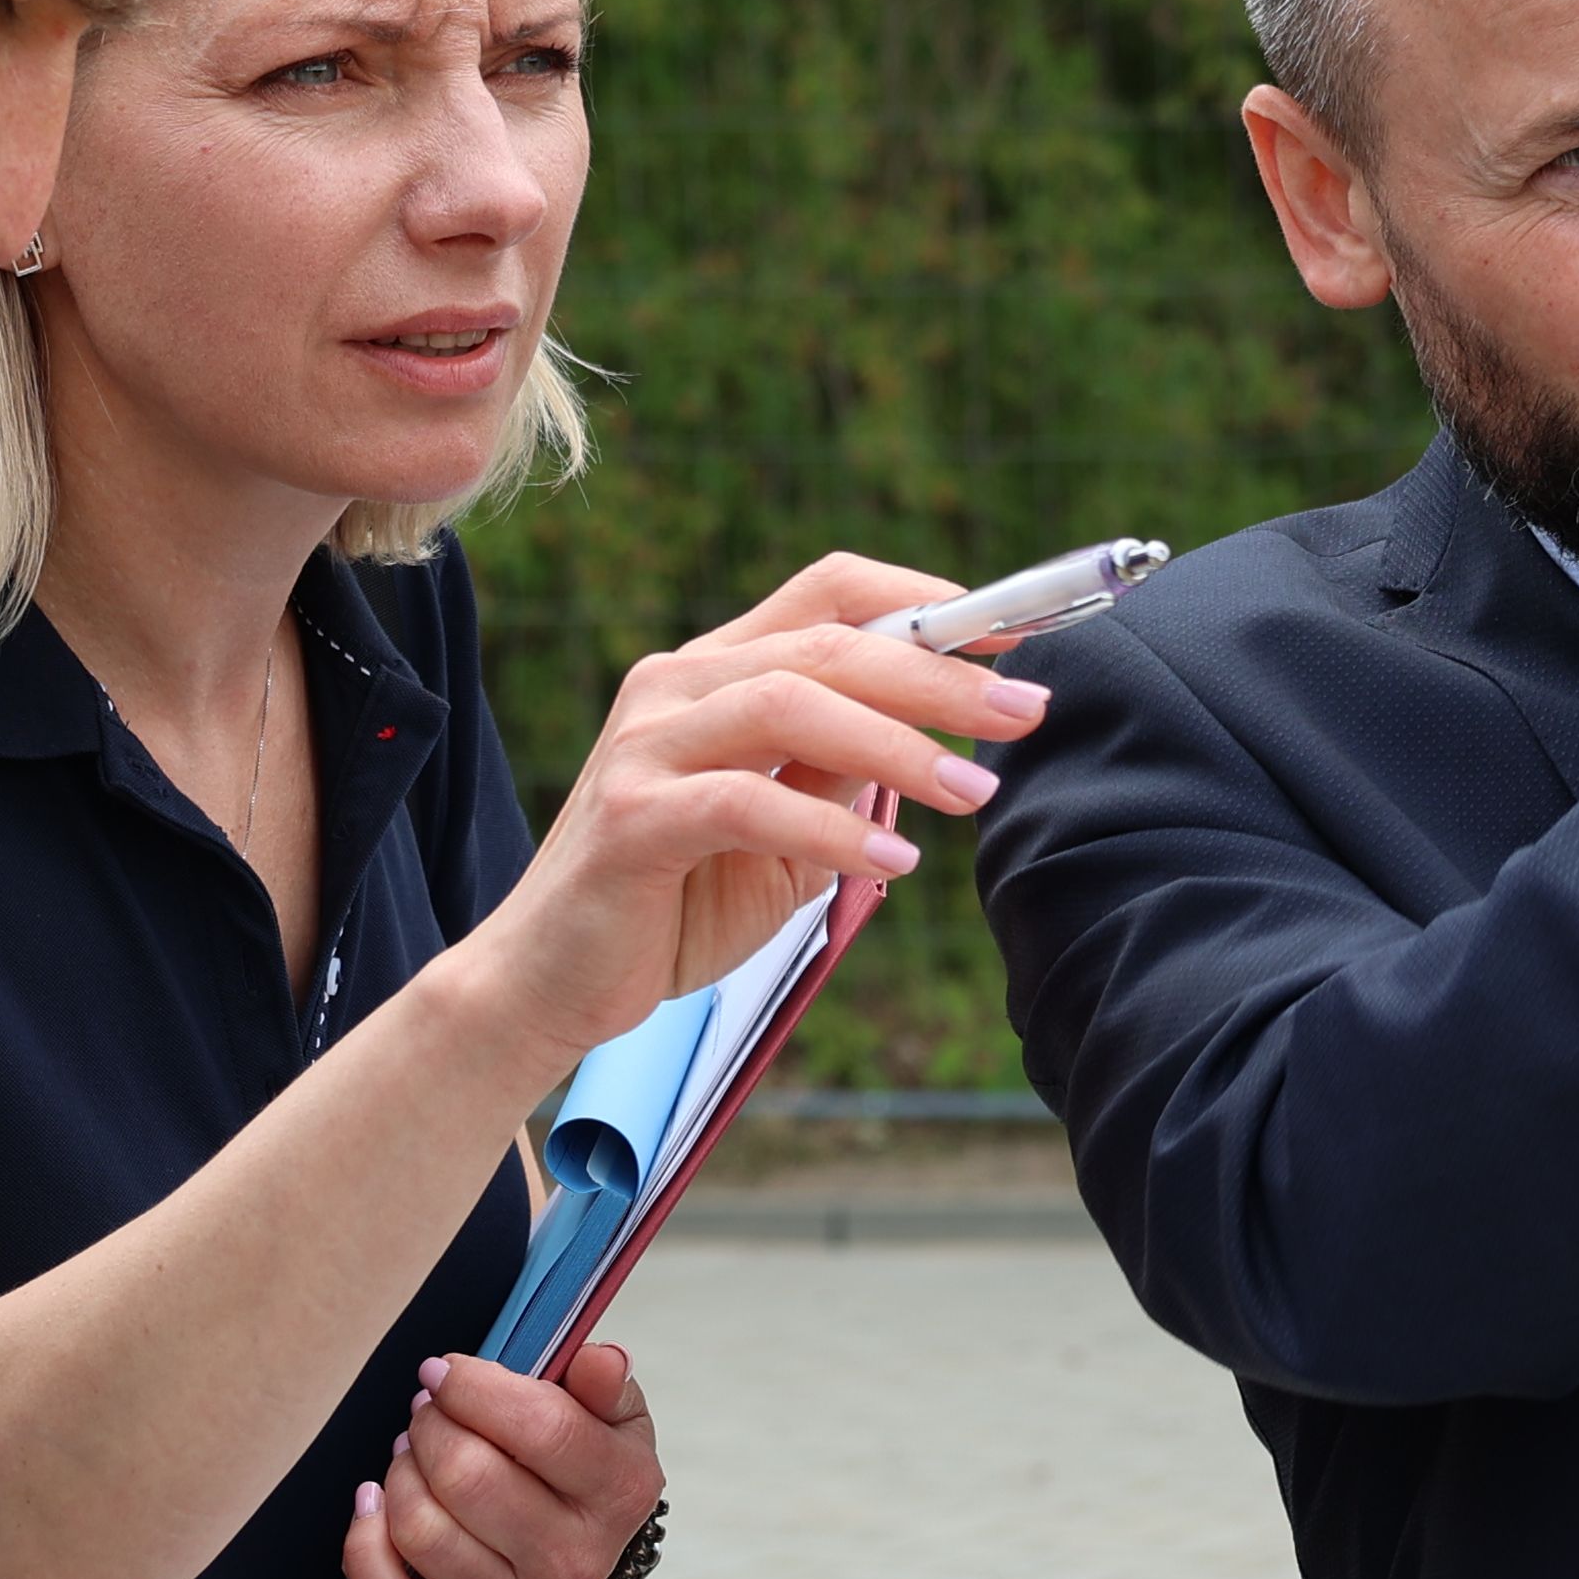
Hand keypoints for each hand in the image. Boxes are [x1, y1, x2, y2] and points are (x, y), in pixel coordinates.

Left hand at [343, 1340, 662, 1578]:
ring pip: (421, 1529)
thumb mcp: (609, 1416)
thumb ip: (604, 1380)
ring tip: (416, 1456)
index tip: (446, 1371)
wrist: (575, 1547)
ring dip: (401, 1475)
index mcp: (619, 1495)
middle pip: (467, 1476)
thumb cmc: (582, 1471)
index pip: (543, 1429)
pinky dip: (366, 1547)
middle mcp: (573, 1562)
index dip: (476, 1387)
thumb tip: (600, 1360)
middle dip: (432, 1426)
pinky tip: (376, 1506)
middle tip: (432, 1413)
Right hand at [443, 555, 1051, 1063]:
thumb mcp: (782, 835)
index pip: (828, 595)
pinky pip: (748, 802)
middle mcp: (675, 686)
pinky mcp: (632, 818)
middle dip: (939, 676)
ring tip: (973, 792)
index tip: (1015, 642)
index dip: (926, 603)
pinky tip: (894, 862)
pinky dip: (832, 831)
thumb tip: (933, 735)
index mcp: (715, 672)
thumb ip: (838, 778)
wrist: (552, 983)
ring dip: (897, 746)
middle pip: (827, 645)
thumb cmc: (673, 904)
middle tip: (1026, 713)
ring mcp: (645, 746)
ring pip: (790, 704)